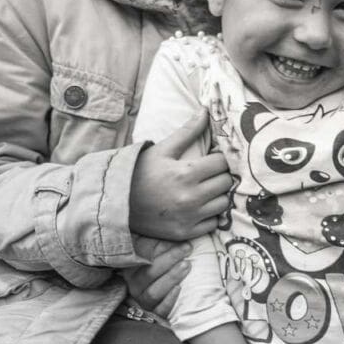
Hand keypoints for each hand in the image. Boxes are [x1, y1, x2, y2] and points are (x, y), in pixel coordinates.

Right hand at [125, 238, 190, 317]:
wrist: (165, 294)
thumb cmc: (162, 266)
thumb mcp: (157, 251)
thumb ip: (159, 243)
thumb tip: (170, 231)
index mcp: (133, 269)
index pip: (141, 258)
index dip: (159, 249)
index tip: (179, 242)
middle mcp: (135, 286)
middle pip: (148, 274)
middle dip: (169, 260)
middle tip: (187, 249)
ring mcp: (143, 301)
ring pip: (153, 292)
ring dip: (170, 278)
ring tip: (186, 265)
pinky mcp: (154, 314)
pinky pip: (160, 310)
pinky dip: (169, 300)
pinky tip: (179, 288)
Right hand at [130, 110, 232, 239]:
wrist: (117, 203)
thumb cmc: (140, 172)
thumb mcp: (162, 149)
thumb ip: (188, 131)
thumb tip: (205, 110)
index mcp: (186, 173)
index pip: (222, 163)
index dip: (220, 159)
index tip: (213, 159)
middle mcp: (191, 197)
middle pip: (226, 183)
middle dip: (222, 175)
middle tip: (210, 174)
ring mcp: (189, 217)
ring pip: (224, 203)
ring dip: (219, 195)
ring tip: (206, 189)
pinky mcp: (185, 233)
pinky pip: (213, 223)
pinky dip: (210, 215)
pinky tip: (199, 206)